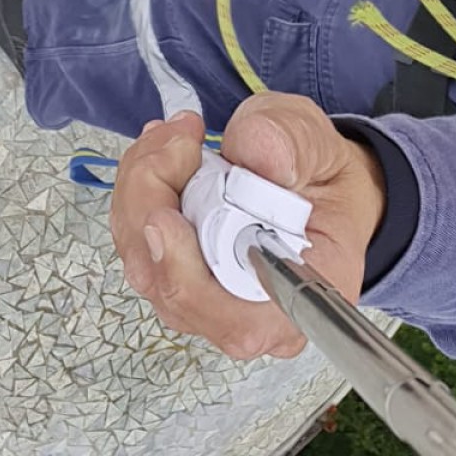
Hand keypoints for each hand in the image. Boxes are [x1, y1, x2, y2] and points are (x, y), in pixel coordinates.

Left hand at [110, 93, 387, 360]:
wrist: (310, 180)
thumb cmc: (320, 177)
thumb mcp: (319, 144)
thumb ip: (293, 144)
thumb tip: (259, 155)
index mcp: (298, 297)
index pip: (235, 319)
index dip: (187, 277)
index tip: (163, 217)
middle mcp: (245, 315)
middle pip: (169, 282)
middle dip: (156, 198)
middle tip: (183, 139)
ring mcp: (200, 298)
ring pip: (143, 256)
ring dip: (145, 183)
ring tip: (180, 135)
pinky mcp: (170, 272)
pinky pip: (135, 236)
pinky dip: (140, 186)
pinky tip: (166, 151)